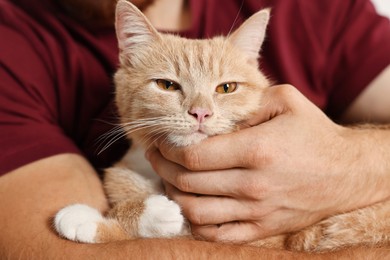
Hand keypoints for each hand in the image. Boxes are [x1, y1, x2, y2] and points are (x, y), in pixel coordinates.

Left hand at [146, 84, 376, 242]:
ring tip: (169, 179)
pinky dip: (195, 223)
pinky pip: (217, 235)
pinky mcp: (262, 229)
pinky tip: (191, 206)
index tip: (161, 142)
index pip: (193, 156)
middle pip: (188, 183)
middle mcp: (253, 185)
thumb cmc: (314, 134)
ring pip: (195, 211)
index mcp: (256, 150)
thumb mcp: (285, 100)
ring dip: (174, 195)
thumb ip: (246, 101)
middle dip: (162, 169)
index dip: (168, 149)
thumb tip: (210, 112)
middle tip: (157, 157)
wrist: (347, 172)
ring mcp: (257, 212)